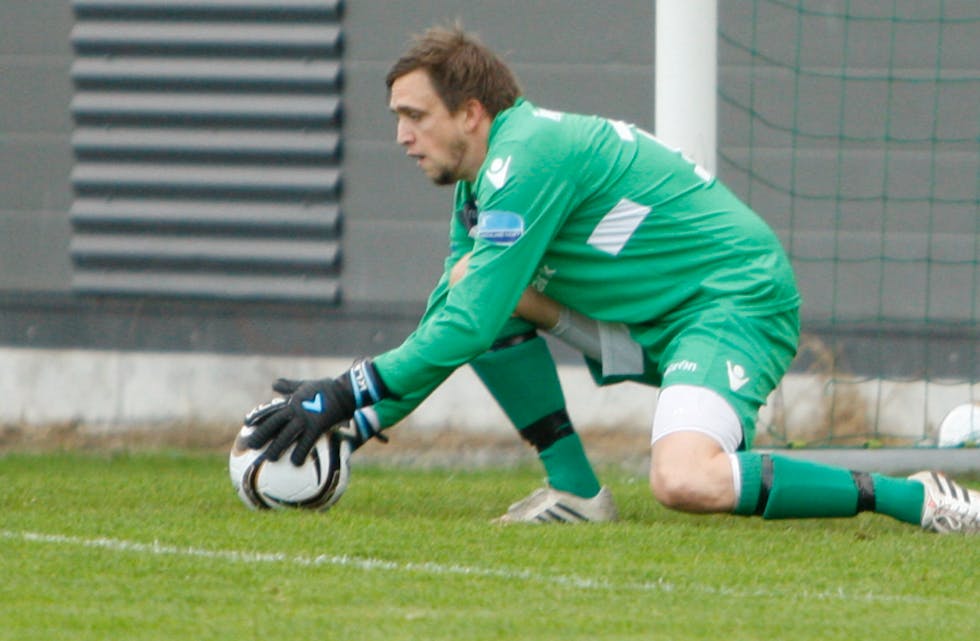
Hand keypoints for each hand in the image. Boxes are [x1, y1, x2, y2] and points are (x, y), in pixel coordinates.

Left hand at [243, 359, 387, 464]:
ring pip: (286, 434)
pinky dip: (300, 452)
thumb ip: (290, 386)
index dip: (258, 416)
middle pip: (273, 424)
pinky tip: (296, 463)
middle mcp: (295, 410)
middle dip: (261, 434)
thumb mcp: (305, 385)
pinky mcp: (317, 426)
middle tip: (249, 446)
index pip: (271, 409)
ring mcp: (305, 418)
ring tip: (269, 459)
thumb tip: (274, 383)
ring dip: (277, 447)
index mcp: (291, 402)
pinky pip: (306, 442)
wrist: (344, 390)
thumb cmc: (326, 387)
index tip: (246, 422)